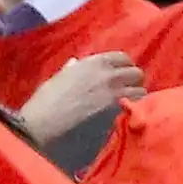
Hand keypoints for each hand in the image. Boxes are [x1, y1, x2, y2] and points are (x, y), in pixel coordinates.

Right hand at [19, 53, 145, 144]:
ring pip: (141, 91)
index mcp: (94, 63)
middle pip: (136, 73)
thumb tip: (75, 63)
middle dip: (132, 81)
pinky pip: (135, 108)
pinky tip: (122, 116)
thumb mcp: (57, 79)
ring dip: (135, 96)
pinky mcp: (116, 114)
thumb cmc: (43, 103)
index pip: (123, 58)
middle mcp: (110, 75)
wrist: (42, 126)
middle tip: (124, 90)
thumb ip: (71, 70)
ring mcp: (115, 95)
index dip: (122, 66)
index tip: (118, 75)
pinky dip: (132, 110)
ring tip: (125, 105)